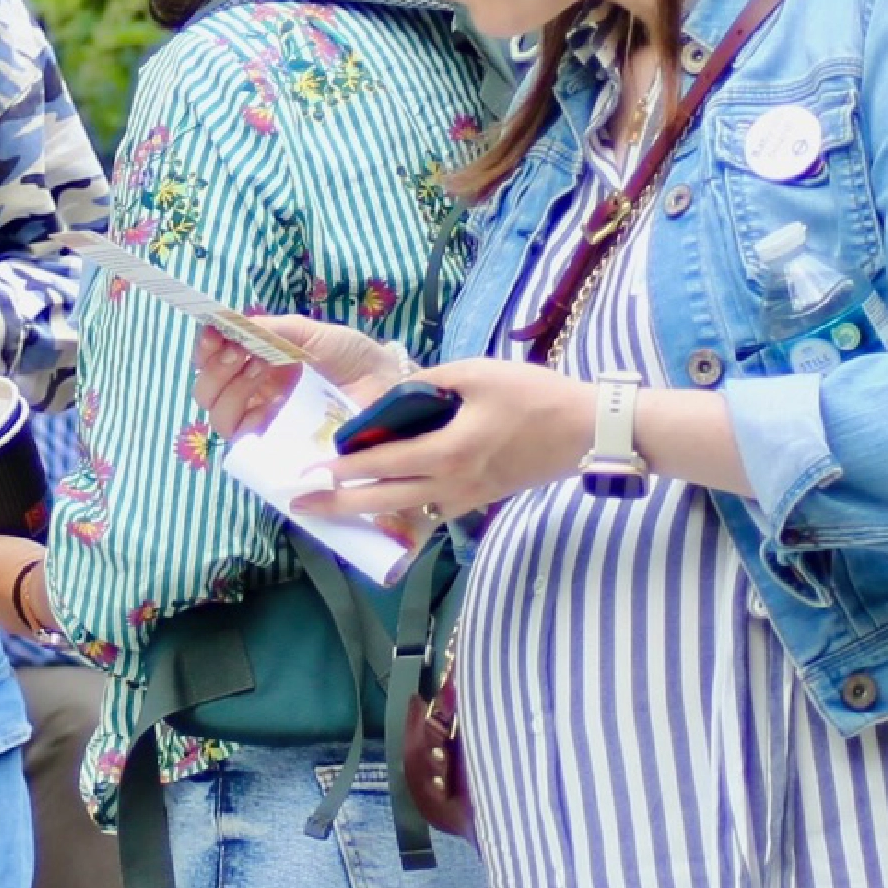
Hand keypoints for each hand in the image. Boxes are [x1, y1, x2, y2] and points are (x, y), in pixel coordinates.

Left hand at [0, 515, 48, 635]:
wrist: (59, 594)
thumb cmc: (9, 571)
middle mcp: (5, 618)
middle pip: (2, 591)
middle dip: (8, 575)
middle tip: (18, 550)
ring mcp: (34, 620)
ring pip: (26, 597)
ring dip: (30, 583)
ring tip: (39, 560)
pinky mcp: (60, 616)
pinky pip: (50, 598)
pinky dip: (50, 588)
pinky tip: (59, 574)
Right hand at [191, 314, 414, 439]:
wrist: (387, 386)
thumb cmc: (353, 358)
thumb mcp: (311, 333)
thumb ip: (270, 329)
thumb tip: (226, 322)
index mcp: (257, 365)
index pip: (211, 361)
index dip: (205, 348)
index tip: (214, 332)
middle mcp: (255, 396)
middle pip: (207, 392)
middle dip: (214, 369)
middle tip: (236, 351)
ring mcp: (265, 424)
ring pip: (220, 417)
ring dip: (229, 389)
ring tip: (256, 367)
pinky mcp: (278, 448)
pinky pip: (245, 441)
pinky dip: (246, 416)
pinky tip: (266, 396)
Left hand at [290, 357, 591, 532]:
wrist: (588, 431)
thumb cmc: (535, 397)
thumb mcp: (478, 373)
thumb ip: (430, 381)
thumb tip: (394, 391)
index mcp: (448, 452)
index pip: (383, 465)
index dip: (343, 470)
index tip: (310, 473)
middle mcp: (453, 483)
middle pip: (384, 502)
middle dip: (338, 506)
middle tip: (300, 506)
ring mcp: (467, 498)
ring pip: (406, 513)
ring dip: (366, 513)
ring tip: (332, 511)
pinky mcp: (481, 500)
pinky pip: (432, 512)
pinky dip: (402, 512)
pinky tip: (383, 507)